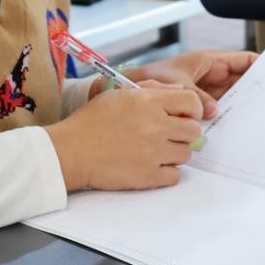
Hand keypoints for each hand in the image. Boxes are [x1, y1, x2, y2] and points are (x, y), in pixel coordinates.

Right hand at [45, 87, 203, 191]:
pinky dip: (167, 172)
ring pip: (186, 154)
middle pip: (193, 131)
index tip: (183, 115)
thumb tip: (178, 91)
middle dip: (184, 132)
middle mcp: (155, 126)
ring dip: (175, 153)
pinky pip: (175, 176)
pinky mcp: (148, 176)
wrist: (70, 151)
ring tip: (156, 150)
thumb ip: (152, 88)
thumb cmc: (91, 121)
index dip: (192, 109)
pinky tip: (152, 165)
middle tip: (169, 135)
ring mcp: (153, 153)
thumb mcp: (120, 94)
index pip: (192, 102)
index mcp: (149, 102)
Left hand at [121, 50, 256, 117]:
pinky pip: (218, 108)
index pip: (242, 60)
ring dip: (241, 104)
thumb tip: (214, 112)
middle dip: (255, 88)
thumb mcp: (178, 85)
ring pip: (230, 96)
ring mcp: (205, 90)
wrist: (130, 89)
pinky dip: (226, 115)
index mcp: (208, 61)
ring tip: (259, 116)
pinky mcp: (198, 105)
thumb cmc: (151, 78)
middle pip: (240, 80)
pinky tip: (235, 127)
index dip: (260, 65)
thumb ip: (197, 97)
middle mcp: (210, 75)